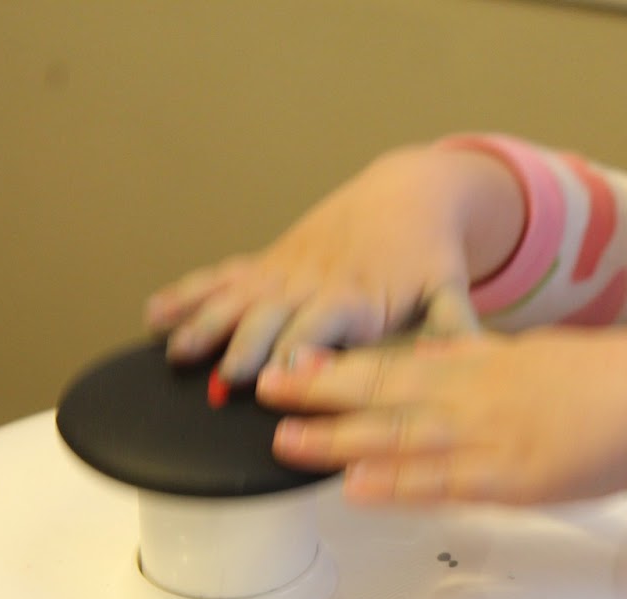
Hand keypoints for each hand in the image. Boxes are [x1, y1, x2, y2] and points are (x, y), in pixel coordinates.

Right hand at [144, 145, 522, 383]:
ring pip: (236, 296)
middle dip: (246, 344)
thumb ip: (455, 325)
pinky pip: (222, 276)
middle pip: (271, 315)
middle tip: (224, 377)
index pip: (322, 327)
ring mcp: (285, 271)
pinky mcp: (268, 263)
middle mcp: (314, 283)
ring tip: (175, 351)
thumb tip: (472, 355)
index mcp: (358, 296)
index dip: (301, 351)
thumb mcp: (448, 287)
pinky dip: (188, 293)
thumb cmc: (428, 255)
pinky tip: (155, 313)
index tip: (283, 376)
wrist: (406, 193)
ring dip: (204, 322)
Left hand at [254, 328, 626, 520]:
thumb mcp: (532, 361)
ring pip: (402, 436)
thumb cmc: (606, 384)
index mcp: (480, 364)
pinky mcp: (516, 477)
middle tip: (260, 388)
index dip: (339, 361)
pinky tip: (359, 488)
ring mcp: (492, 434)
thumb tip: (438, 365)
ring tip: (285, 443)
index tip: (290, 359)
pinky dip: (399, 485)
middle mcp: (475, 393)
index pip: (396, 360)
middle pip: (384, 389)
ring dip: (340, 441)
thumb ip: (480, 366)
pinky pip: (447, 483)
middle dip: (319, 390)